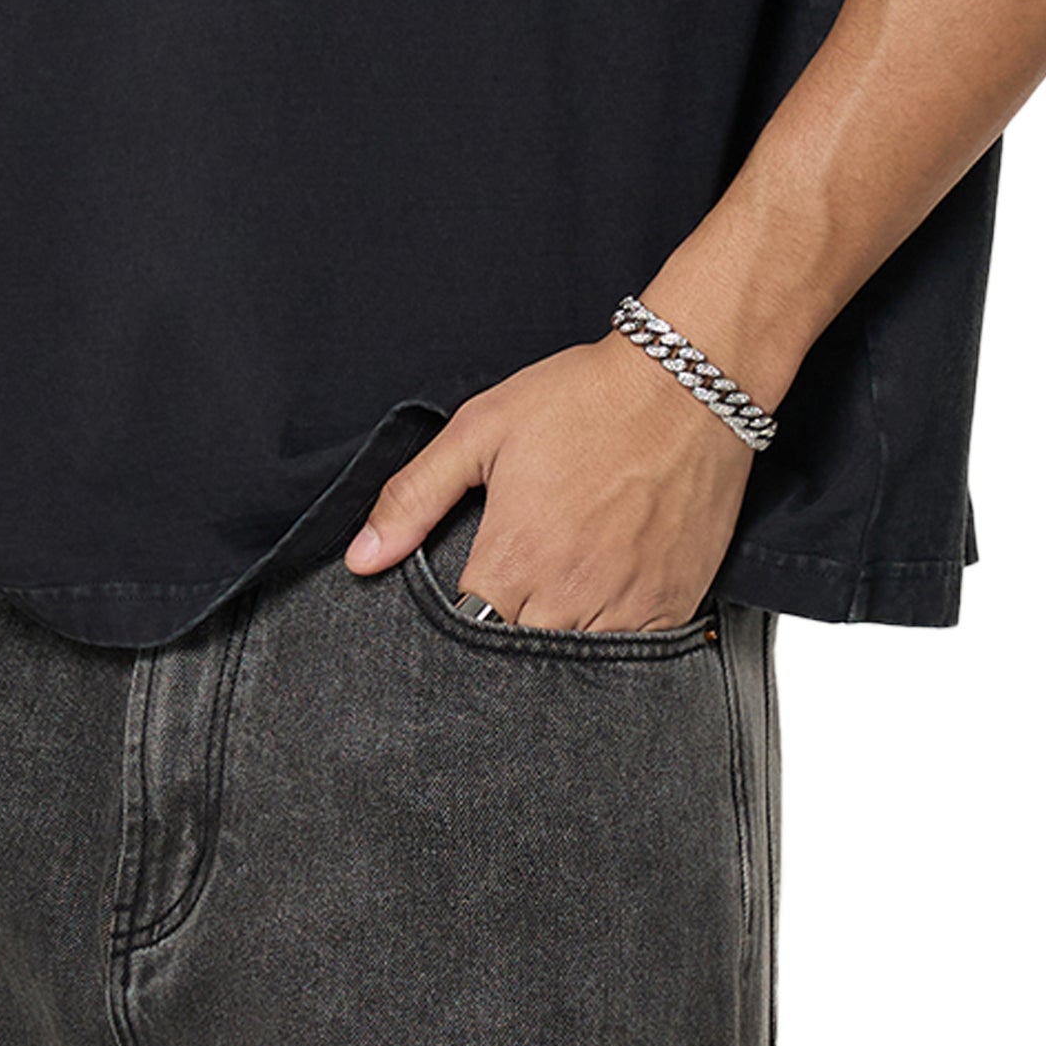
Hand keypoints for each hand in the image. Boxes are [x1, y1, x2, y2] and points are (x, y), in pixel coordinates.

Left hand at [341, 332, 756, 630]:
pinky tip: (604, 603)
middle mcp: (569, 593)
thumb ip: (415, 496)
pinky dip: (615, 639)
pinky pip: (637, 655)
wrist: (685, 383)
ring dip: (558, 638)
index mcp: (514, 557)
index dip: (457, 621)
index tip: (464, 596)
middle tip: (511, 593)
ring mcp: (627, 604)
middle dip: (506, 632)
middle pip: (518, 654)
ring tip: (555, 595)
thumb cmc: (585, 398)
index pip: (465, 631)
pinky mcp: (674, 602)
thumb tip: (361, 558)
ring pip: (576, 662)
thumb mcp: (482, 429)